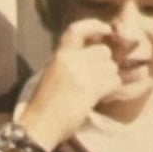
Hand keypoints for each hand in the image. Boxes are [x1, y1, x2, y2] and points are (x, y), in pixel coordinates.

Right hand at [17, 18, 124, 148]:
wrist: (39, 125)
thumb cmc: (46, 104)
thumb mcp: (54, 74)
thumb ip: (72, 61)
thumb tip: (99, 55)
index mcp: (58, 55)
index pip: (76, 30)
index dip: (94, 26)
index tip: (106, 29)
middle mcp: (69, 60)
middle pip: (103, 51)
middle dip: (106, 64)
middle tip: (97, 80)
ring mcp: (80, 74)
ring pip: (110, 67)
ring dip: (109, 79)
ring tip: (95, 91)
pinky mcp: (89, 89)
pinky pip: (113, 81)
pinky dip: (112, 90)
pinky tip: (100, 98)